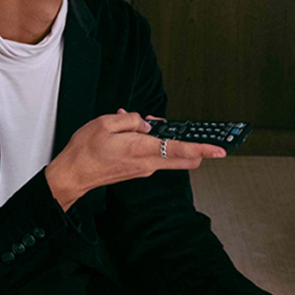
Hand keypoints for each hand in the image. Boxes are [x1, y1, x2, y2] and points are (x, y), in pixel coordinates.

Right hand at [45, 109, 225, 210]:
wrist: (72, 175)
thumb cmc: (86, 151)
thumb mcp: (106, 122)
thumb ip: (133, 120)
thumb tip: (146, 123)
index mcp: (143, 149)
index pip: (182, 150)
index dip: (204, 149)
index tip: (221, 150)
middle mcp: (148, 163)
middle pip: (183, 158)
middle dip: (191, 146)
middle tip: (186, 130)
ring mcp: (143, 169)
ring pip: (166, 153)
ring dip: (161, 138)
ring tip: (136, 123)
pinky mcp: (137, 171)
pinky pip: (152, 155)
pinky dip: (148, 143)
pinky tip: (129, 132)